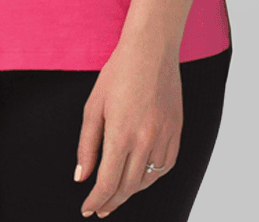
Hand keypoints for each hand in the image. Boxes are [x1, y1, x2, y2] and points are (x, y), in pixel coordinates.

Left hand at [74, 39, 183, 216]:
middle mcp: (146, 142)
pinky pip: (166, 166)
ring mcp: (165, 138)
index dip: (97, 200)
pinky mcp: (177, 133)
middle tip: (100, 209)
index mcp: (121, 135)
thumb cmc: (117, 75)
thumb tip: (81, 176)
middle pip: (129, 186)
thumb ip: (87, 146)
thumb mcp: (92, 108)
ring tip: (116, 196)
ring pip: (149, 180)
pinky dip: (152, 178)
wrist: (151, 52)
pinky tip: (141, 178)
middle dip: (112, 201)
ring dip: (131, 192)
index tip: (88, 209)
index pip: (108, 182)